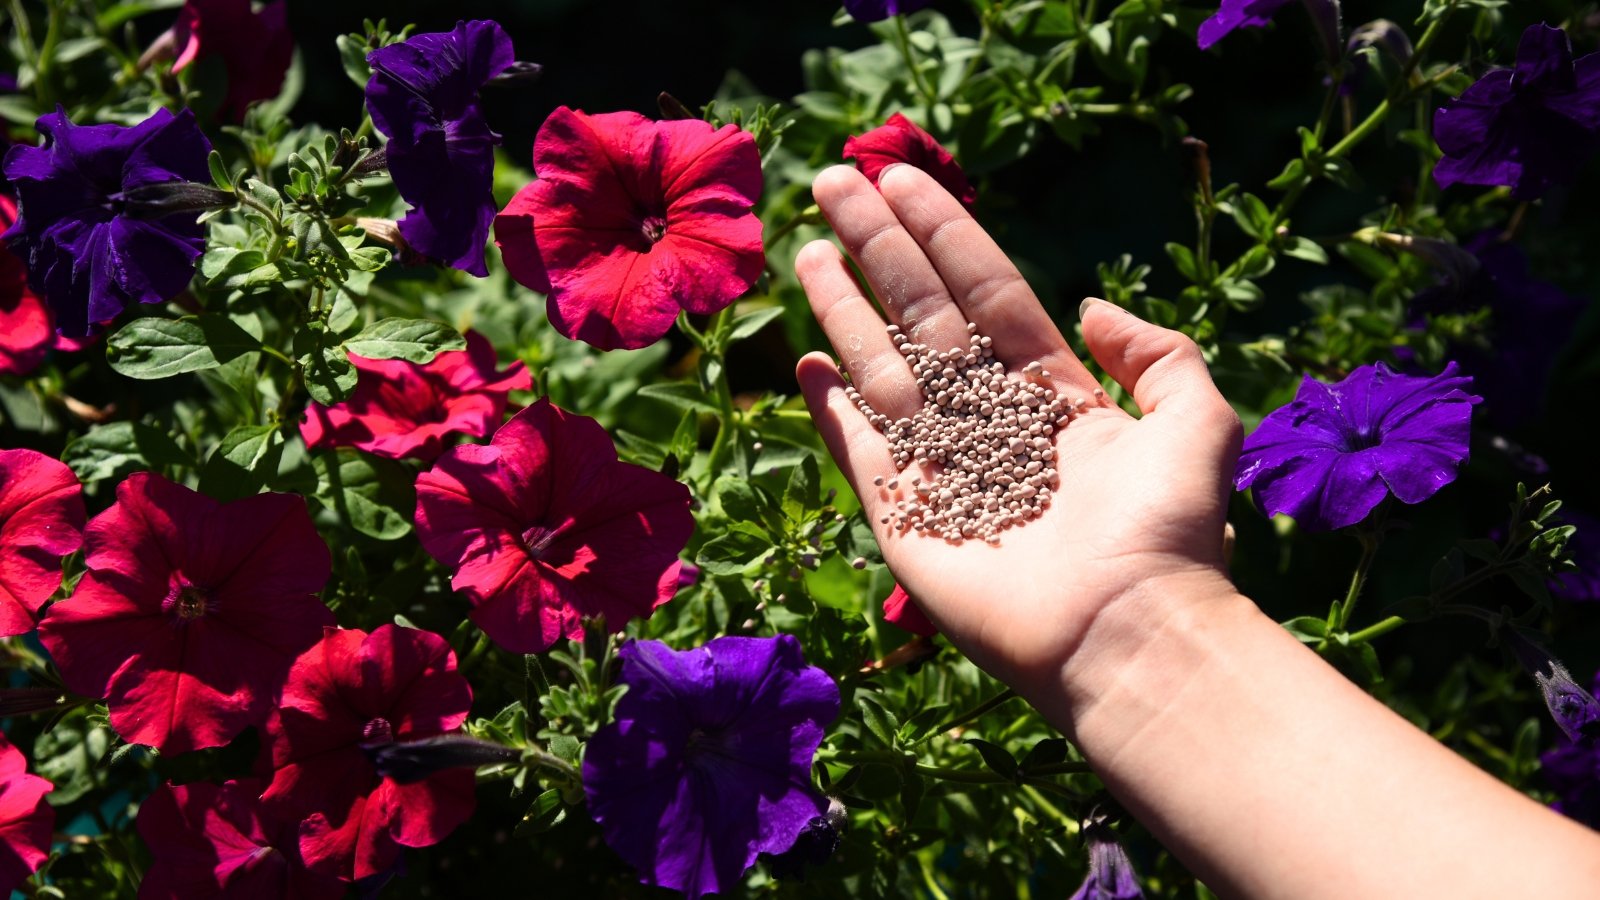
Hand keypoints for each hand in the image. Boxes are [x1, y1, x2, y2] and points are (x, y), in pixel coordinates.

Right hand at [795, 164, 1242, 709]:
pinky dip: (829, 409)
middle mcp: (992, 421)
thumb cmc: (1165, 530)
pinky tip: (804, 361)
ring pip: (882, 367)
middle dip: (879, 247)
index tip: (902, 178)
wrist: (1124, 630)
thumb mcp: (1196, 419)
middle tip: (835, 182)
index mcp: (1055, 395)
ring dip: (844, 307)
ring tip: (807, 248)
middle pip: (923, 314)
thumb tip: (1094, 308)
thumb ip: (1157, 354)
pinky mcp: (904, 516)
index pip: (987, 293)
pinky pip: (858, 448)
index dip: (946, 233)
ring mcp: (942, 466)